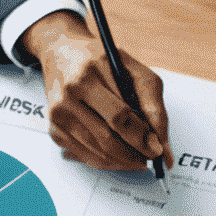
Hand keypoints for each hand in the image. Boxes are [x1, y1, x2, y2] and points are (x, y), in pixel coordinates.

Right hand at [22, 12, 170, 172]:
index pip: (119, 117)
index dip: (140, 138)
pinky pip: (84, 155)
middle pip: (106, 138)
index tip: (156, 150)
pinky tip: (118, 156)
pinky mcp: (53, 129)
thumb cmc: (98, 60)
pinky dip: (106, 161)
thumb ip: (152, 104)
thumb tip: (161, 146)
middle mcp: (68, 96)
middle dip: (133, 154)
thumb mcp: (132, 69)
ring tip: (137, 158)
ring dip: (122, 161)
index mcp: (88, 76)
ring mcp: (58, 115)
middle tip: (149, 158)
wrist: (60, 53)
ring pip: (96, 151)